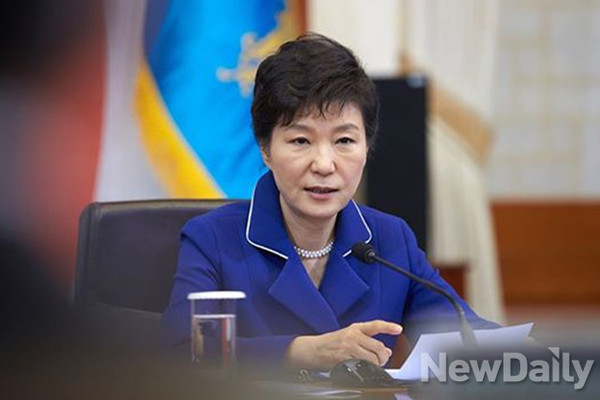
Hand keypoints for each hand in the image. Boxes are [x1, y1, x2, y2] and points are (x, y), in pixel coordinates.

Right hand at [286, 320, 402, 368]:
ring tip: (374, 365)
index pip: (375, 325)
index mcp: (355, 328)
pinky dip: (367, 369)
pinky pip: (363, 365)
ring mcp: (348, 347)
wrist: (313, 349)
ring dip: (377, 364)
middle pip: (378, 347)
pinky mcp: (344, 358)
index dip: (388, 327)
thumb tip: (386, 351)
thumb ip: (367, 341)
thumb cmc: (331, 343)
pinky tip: (364, 367)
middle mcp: (353, 335)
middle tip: (382, 359)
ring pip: (373, 358)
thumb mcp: (349, 336)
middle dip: (383, 356)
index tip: (399, 329)